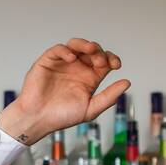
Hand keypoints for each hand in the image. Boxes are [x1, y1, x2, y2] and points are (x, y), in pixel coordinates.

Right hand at [0, 38, 130, 145]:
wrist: (38, 119)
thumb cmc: (62, 117)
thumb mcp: (90, 109)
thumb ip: (109, 97)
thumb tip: (127, 83)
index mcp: (89, 78)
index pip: (104, 62)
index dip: (112, 59)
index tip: (116, 65)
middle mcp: (78, 68)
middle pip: (92, 51)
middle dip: (99, 52)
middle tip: (101, 61)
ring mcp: (63, 63)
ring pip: (77, 45)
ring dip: (85, 45)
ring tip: (90, 50)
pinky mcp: (48, 61)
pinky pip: (59, 49)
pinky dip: (66, 50)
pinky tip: (71, 58)